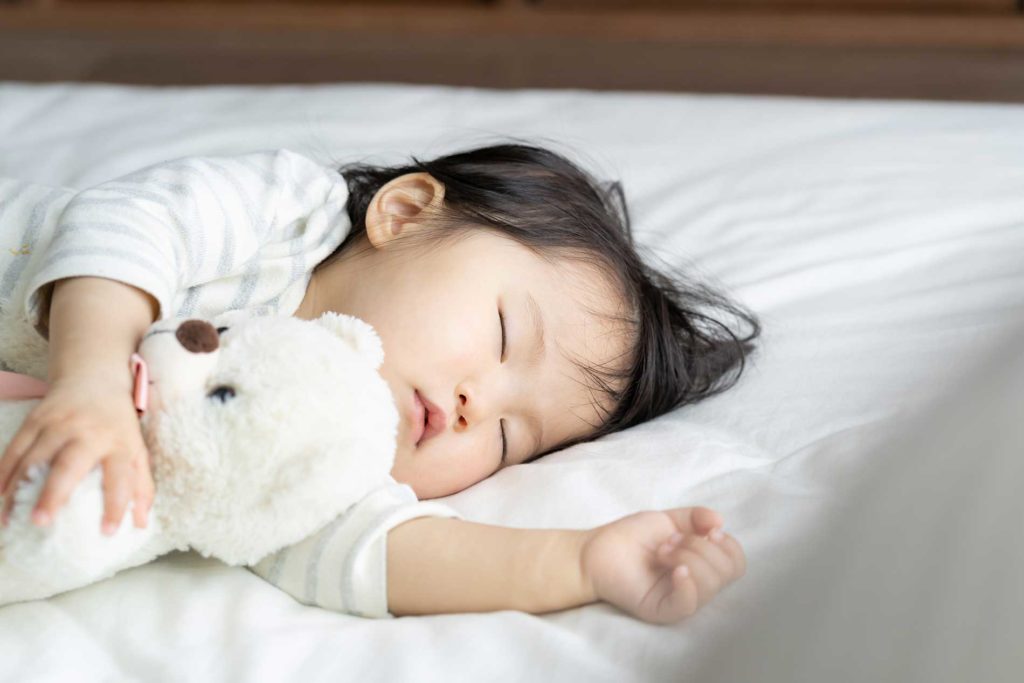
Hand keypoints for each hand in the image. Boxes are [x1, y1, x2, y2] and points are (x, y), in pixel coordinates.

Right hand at [0, 374, 153, 534]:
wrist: (93, 377)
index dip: (116, 504)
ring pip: (33, 459)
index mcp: (119, 441)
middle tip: (41, 522)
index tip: (108, 532)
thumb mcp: (137, 448)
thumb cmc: (117, 423)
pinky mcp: (34, 420)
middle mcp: (87, 432)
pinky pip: (14, 449)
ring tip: (10, 520)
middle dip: (54, 493)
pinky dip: (4, 473)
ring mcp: (57, 424)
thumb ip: (141, 485)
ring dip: (19, 489)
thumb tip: (141, 525)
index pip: (121, 476)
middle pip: (69, 464)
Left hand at [580, 507, 745, 623]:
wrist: (596, 550)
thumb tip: (721, 522)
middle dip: (701, 547)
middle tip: (670, 541)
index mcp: (701, 566)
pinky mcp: (662, 611)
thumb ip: (696, 517)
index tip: (708, 530)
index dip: (728, 544)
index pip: (736, 564)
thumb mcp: (668, 519)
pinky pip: (688, 604)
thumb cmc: (631, 537)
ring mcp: (679, 599)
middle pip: (727, 572)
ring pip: (710, 585)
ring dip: (688, 557)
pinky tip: (676, 569)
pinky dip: (688, 583)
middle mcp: (695, 585)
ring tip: (662, 551)